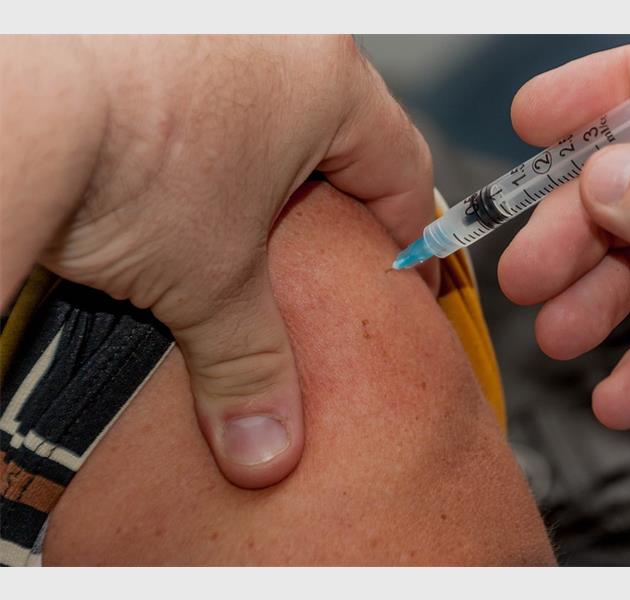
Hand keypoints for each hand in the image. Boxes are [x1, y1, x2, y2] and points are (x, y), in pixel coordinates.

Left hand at [0, 35, 434, 487]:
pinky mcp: (149, 26)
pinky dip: (202, 135)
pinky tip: (174, 177)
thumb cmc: (117, 155)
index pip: (403, 168)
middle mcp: (277, 32)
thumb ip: (251, 363)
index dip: (406, 239)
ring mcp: (213, 22)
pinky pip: (204, 86)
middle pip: (339, 133)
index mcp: (328, 78)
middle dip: (331, 204)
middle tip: (319, 264)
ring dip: (262, 166)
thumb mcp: (206, 279)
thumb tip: (267, 446)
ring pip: (270, 105)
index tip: (394, 281)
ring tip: (238, 226)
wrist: (5, 94)